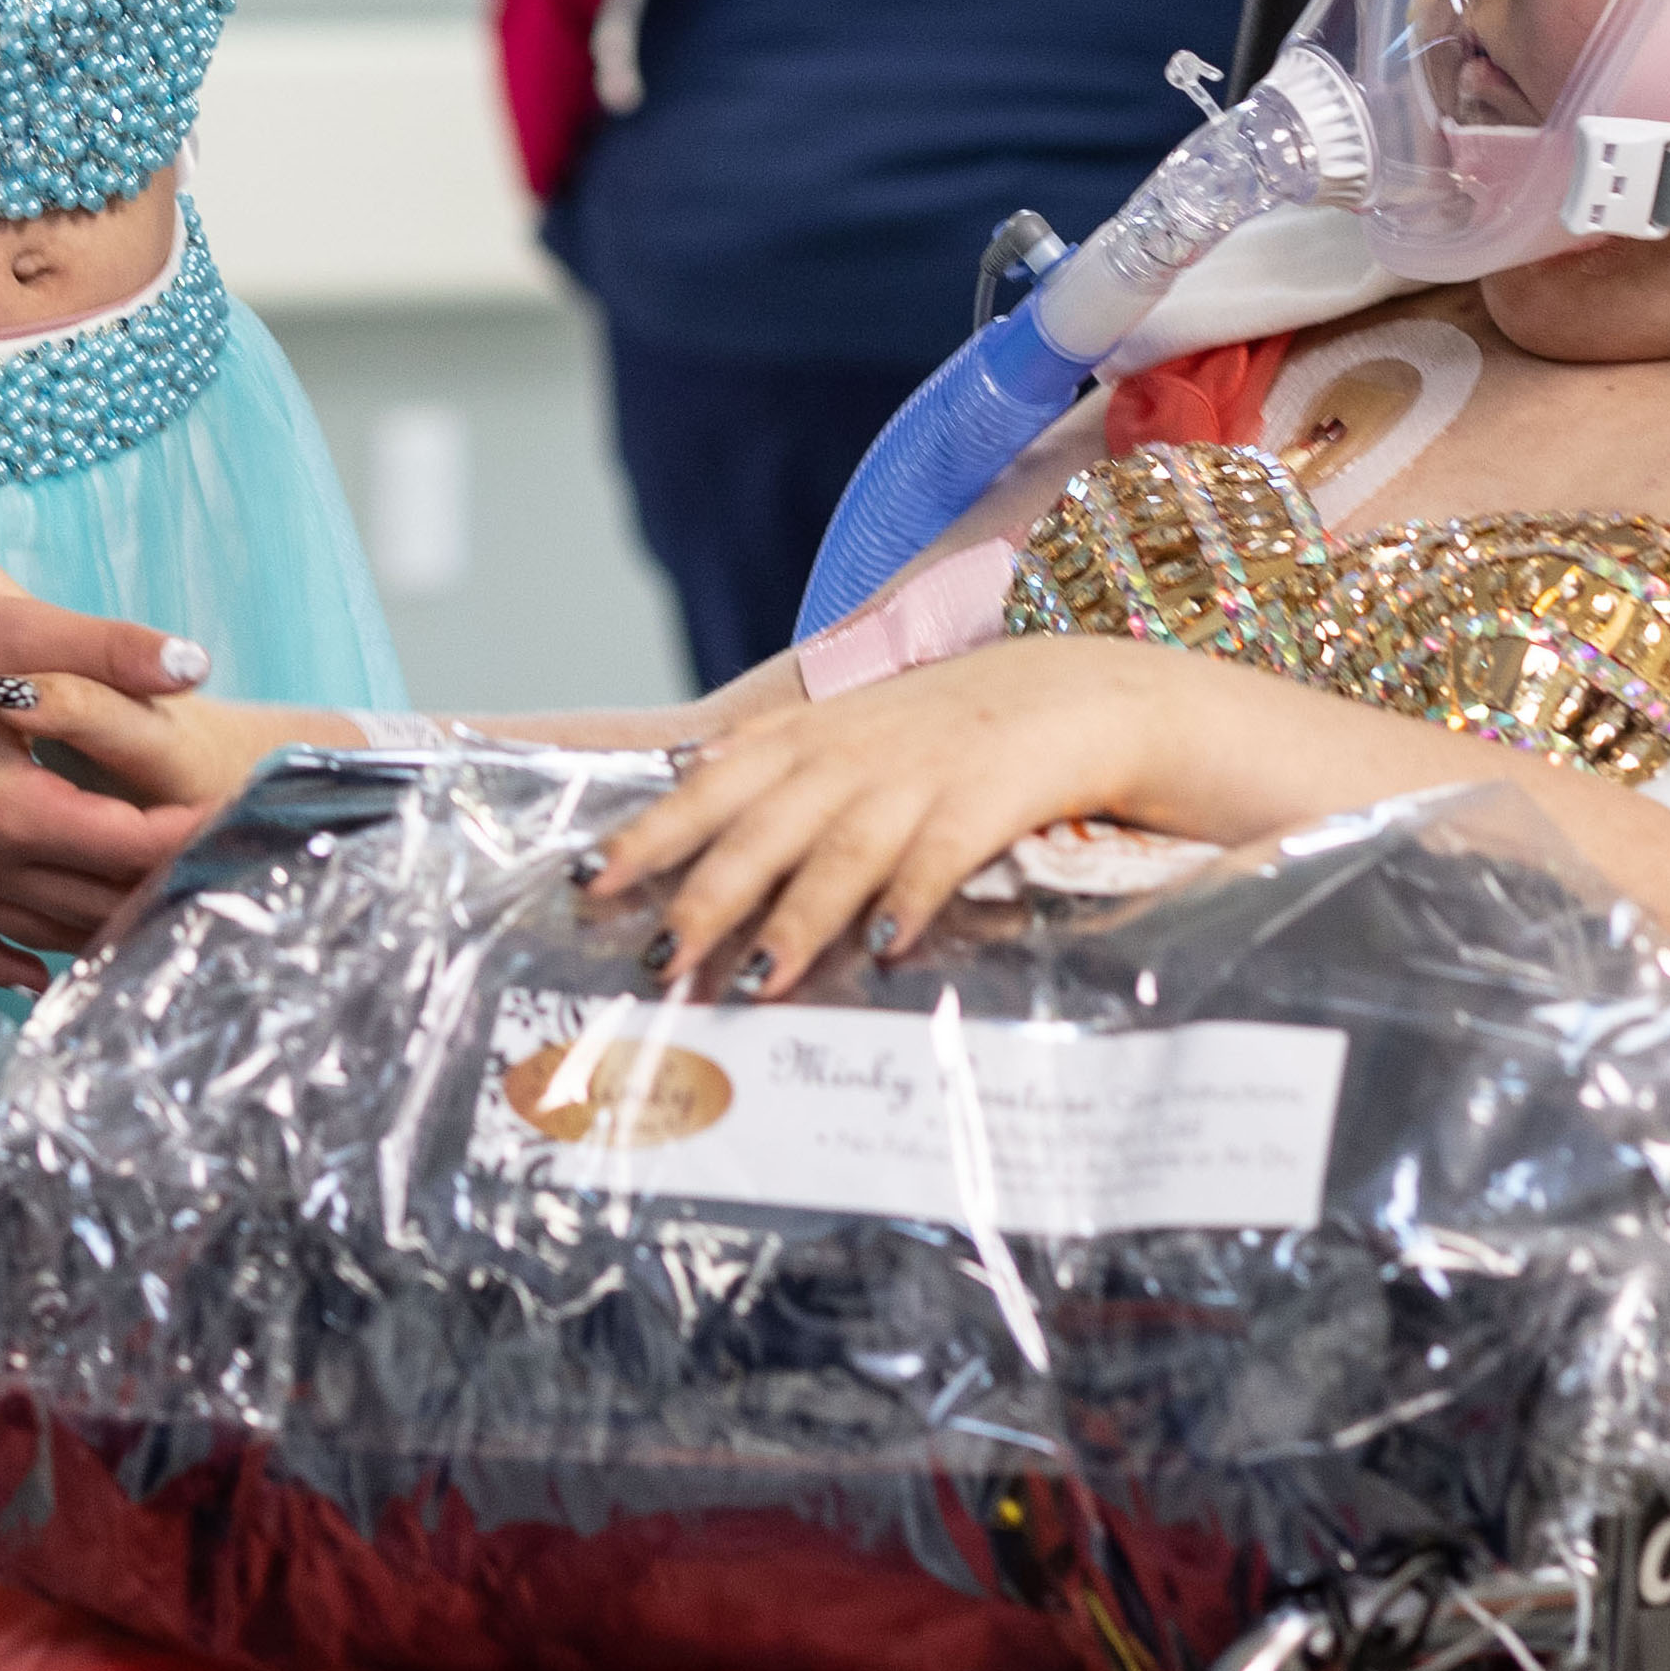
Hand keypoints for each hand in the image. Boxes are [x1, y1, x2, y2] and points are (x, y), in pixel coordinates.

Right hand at [0, 495, 223, 987]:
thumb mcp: (22, 627)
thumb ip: (115, 650)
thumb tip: (198, 663)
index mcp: (11, 812)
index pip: (129, 845)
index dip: (191, 839)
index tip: (242, 835)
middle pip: (89, 901)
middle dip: (154, 893)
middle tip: (216, 890)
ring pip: (33, 927)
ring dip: (92, 930)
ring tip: (152, 927)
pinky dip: (0, 960)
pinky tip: (33, 975)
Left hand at [589, 636, 1215, 1000]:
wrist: (1079, 690)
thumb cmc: (953, 727)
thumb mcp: (854, 729)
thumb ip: (777, 765)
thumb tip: (681, 799)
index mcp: (814, 735)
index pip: (714, 782)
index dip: (652, 831)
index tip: (589, 880)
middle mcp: (855, 751)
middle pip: (764, 826)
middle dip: (706, 893)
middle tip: (658, 957)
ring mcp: (922, 771)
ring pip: (842, 848)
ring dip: (797, 916)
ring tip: (755, 980)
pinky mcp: (992, 794)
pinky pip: (942, 851)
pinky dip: (910, 895)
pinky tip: (884, 945)